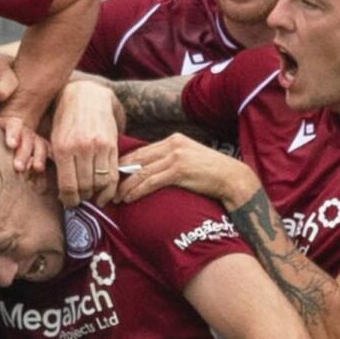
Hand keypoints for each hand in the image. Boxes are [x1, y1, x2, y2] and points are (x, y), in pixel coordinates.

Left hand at [50, 80, 120, 206]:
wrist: (86, 95)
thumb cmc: (65, 119)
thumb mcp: (54, 138)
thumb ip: (56, 162)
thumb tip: (61, 191)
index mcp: (62, 148)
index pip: (68, 186)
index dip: (69, 200)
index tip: (69, 202)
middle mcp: (81, 148)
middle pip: (85, 187)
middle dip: (82, 198)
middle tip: (80, 200)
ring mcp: (99, 147)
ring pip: (100, 183)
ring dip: (96, 194)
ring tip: (91, 195)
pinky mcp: (112, 145)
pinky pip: (113, 174)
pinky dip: (110, 188)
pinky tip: (105, 192)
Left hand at [117, 133, 257, 209]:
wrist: (232, 178)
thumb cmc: (210, 172)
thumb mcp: (188, 158)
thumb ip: (169, 159)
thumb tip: (148, 170)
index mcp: (174, 139)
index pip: (141, 151)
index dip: (124, 164)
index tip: (112, 175)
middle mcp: (173, 144)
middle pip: (137, 159)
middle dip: (119, 174)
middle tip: (107, 187)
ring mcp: (176, 157)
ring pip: (141, 172)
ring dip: (125, 186)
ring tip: (115, 197)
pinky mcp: (179, 171)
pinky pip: (151, 182)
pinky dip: (137, 191)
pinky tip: (129, 199)